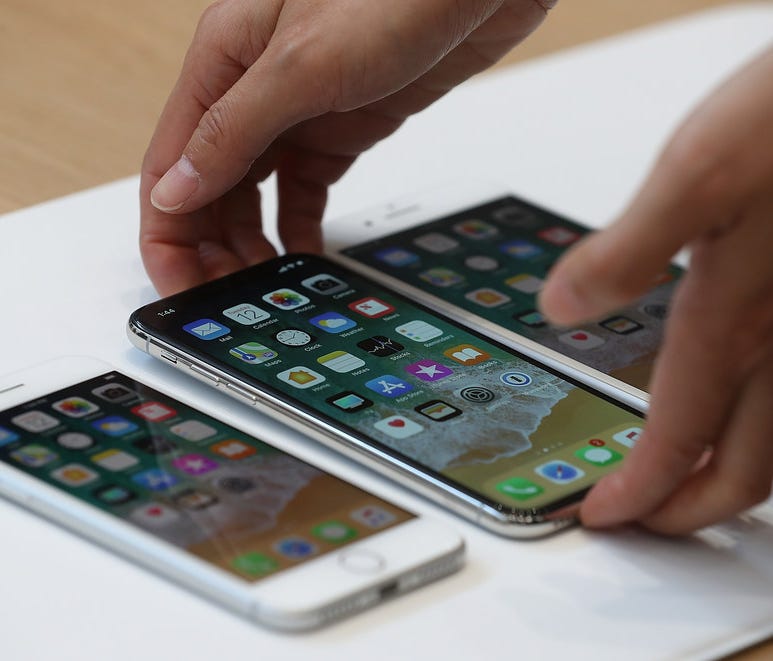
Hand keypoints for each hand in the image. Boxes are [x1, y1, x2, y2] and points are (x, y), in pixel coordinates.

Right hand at [140, 0, 553, 295]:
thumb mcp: (303, 65)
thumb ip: (234, 130)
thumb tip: (176, 191)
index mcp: (223, 63)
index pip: (171, 164)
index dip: (168, 232)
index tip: (178, 286)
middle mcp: (254, 90)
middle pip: (209, 186)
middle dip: (210, 247)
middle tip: (226, 301)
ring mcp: (301, 111)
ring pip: (255, 192)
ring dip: (253, 242)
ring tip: (263, 287)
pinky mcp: (344, 126)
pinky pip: (306, 187)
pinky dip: (301, 225)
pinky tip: (303, 256)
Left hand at [539, 47, 772, 533]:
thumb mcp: (699, 170)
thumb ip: (628, 248)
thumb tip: (559, 307)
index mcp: (737, 318)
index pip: (677, 438)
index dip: (637, 491)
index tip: (602, 517)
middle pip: (744, 468)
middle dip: (690, 510)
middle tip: (647, 523)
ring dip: (740, 482)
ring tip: (697, 489)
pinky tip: (753, 408)